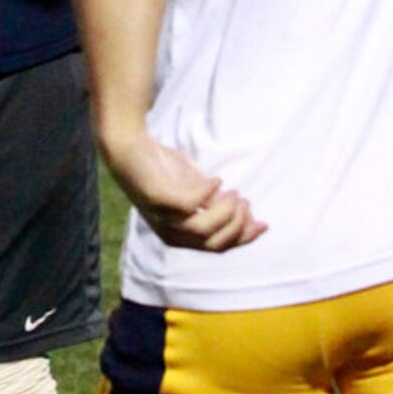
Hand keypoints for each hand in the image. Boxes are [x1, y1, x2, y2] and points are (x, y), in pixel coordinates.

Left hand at [105, 129, 266, 252]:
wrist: (129, 146)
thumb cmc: (163, 169)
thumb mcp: (197, 191)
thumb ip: (217, 206)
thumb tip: (250, 217)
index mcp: (180, 236)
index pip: (218, 247)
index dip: (244, 238)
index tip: (262, 223)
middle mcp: (170, 232)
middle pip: (215, 243)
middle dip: (237, 223)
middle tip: (242, 198)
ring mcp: (162, 217)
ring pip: (204, 229)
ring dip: (225, 211)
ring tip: (232, 191)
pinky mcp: (157, 199)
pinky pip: (189, 205)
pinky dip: (207, 193)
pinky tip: (216, 180)